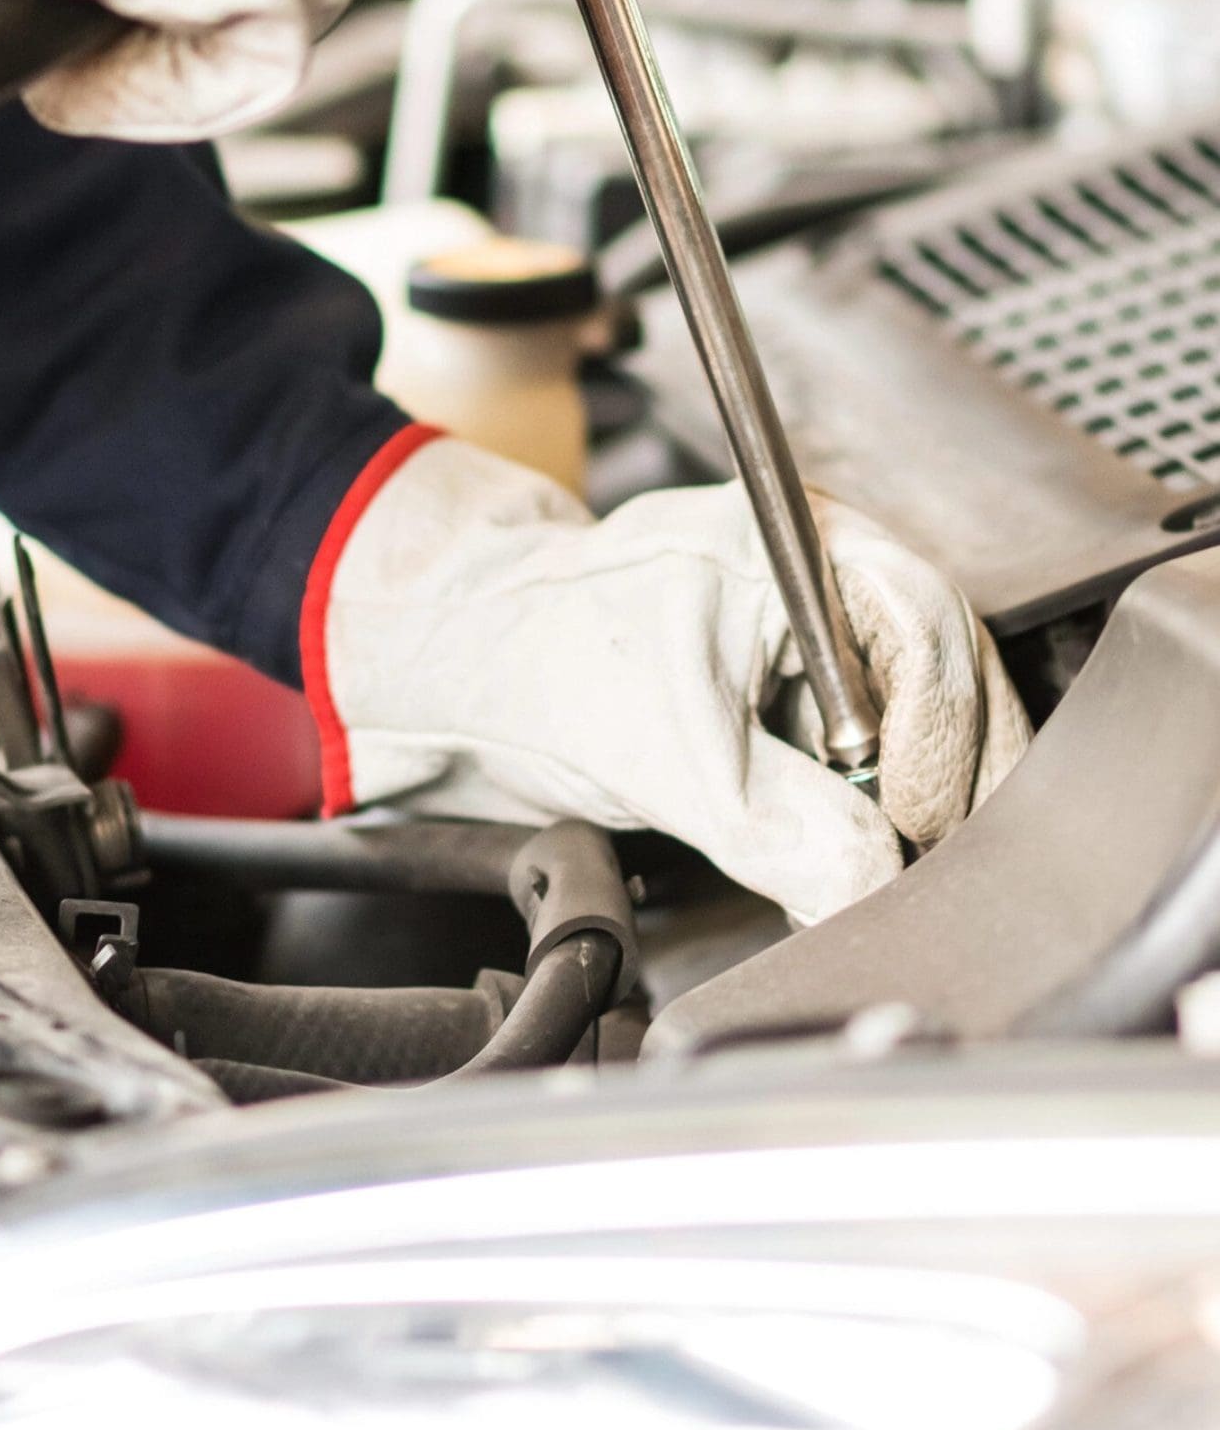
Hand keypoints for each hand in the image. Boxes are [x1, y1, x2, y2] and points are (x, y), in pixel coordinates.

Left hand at [315, 437, 1031, 927]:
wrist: (471, 671)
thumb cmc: (540, 662)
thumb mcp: (664, 759)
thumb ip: (778, 829)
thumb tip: (874, 887)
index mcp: (795, 543)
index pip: (926, 629)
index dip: (937, 738)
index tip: (910, 826)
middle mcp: (830, 570)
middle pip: (957, 668)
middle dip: (957, 773)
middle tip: (930, 862)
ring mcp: (828, 626)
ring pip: (937, 710)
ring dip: (931, 794)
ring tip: (898, 863)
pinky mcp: (817, 686)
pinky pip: (893, 742)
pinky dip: (891, 803)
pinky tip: (872, 847)